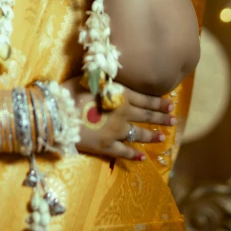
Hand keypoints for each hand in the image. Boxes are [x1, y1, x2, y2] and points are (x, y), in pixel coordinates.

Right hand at [61, 76, 175, 160]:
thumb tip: (109, 73)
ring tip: (163, 138)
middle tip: (172, 120)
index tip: (170, 104)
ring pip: (139, 134)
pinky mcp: (107, 146)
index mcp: (120, 95)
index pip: (145, 99)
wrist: (58, 114)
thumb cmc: (70, 92)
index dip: (159, 102)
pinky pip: (124, 152)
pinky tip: (142, 157)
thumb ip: (103, 79)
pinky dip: (134, 155)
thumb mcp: (88, 78)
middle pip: (146, 116)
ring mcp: (116, 131)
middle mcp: (123, 113)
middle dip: (161, 118)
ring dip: (152, 135)